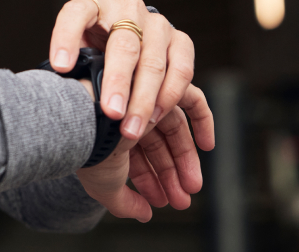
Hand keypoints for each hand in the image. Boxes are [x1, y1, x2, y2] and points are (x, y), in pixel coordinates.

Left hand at [48, 0, 208, 141]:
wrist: (124, 47)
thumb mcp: (77, 55)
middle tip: (110, 113)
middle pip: (122, 44)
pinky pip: (181, 67)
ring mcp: (156, 23)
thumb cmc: (93, 54)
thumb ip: (74, 68)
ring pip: (153, 60)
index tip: (60, 67)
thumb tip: (63, 97)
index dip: (67, 38)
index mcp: (92, 4)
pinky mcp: (179, 40)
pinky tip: (156, 116)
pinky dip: (170, 94)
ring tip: (132, 128)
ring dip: (144, 98)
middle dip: (117, 82)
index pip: (76, 13)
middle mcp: (126, 9)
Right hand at [73, 82, 214, 220]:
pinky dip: (202, 120)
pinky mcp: (163, 83)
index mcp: (111, 133)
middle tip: (182, 199)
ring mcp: (144, 98)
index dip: (149, 182)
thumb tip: (143, 214)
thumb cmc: (93, 151)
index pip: (136, 158)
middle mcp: (127, 114)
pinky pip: (190, 98)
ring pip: (174, 128)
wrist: (91, 121)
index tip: (159, 202)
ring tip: (192, 187)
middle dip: (170, 175)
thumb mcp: (106, 186)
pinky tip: (207, 145)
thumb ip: (125, 202)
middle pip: (157, 145)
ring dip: (186, 160)